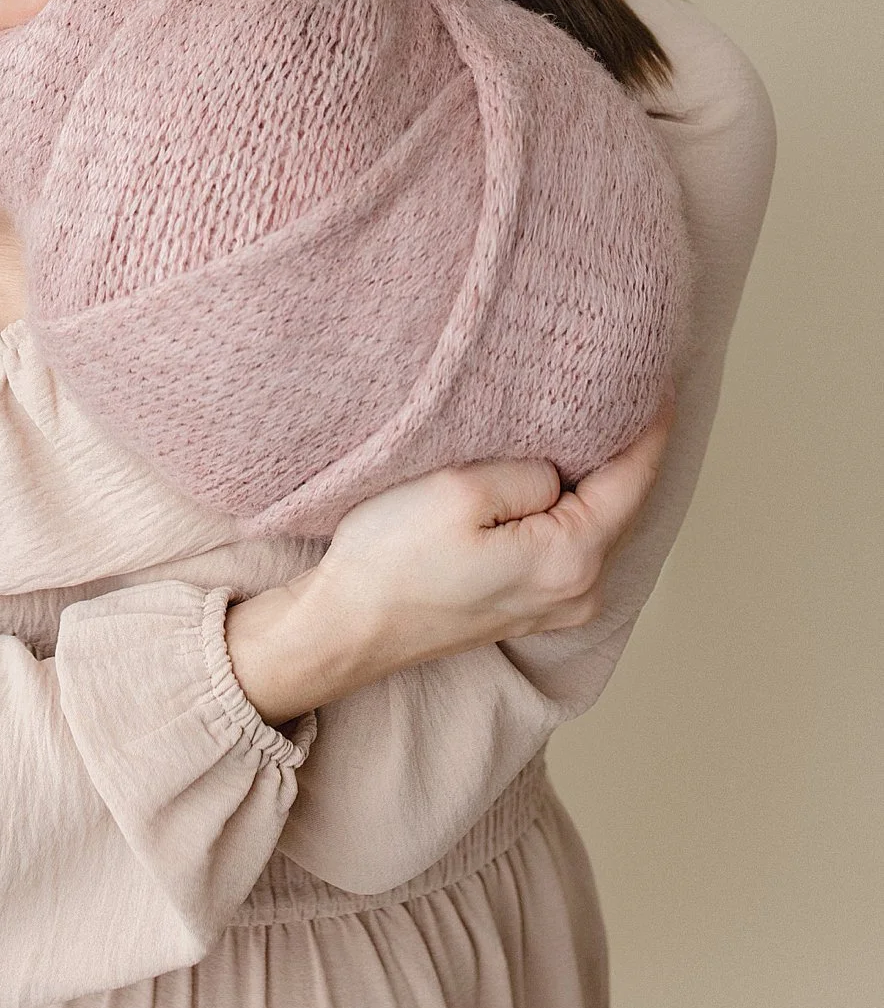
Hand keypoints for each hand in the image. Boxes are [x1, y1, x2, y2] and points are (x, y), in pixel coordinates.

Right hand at [225, 402, 673, 725]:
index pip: (632, 480)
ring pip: (591, 524)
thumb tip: (557, 471)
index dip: (650, 427)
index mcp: (569, 559)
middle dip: (626, 449)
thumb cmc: (393, 560)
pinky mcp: (525, 606)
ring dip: (593, 478)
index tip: (661, 380)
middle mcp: (577, 591)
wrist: (346, 627)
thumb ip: (530, 472)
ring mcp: (553, 605)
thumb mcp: (461, 491)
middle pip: (619, 504)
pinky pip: (566, 544)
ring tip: (593, 422)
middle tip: (631, 389)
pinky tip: (554, 475)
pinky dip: (569, 507)